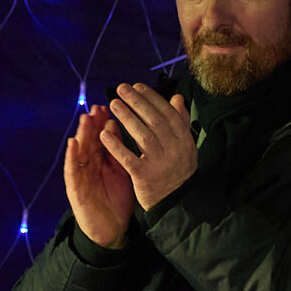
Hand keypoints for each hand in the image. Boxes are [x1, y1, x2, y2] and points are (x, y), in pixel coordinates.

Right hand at [64, 110, 135, 248]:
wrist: (112, 231)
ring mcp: (82, 177)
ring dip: (82, 135)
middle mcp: (91, 167)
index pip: (103, 139)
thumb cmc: (117, 201)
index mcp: (103, 162)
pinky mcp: (76, 190)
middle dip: (94, 124)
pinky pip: (72, 171)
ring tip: (86, 118)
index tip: (111, 106)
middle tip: (98, 107)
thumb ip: (122, 153)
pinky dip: (71, 157)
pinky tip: (72, 144)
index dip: (106, 123)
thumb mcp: (123, 173)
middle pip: (91, 142)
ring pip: (80, 152)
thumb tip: (125, 128)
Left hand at [103, 84, 198, 210]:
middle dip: (137, 102)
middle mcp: (174, 150)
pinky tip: (104, 134)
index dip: (152, 98)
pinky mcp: (145, 177)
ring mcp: (160, 164)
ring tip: (114, 104)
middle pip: (154, 121)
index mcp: (184, 140)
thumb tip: (178, 98)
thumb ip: (181, 122)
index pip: (167, 113)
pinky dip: (116, 145)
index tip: (137, 86)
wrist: (178, 203)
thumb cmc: (179, 171)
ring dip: (126, 118)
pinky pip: (129, 158)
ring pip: (142, 136)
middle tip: (121, 89)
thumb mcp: (185, 146)